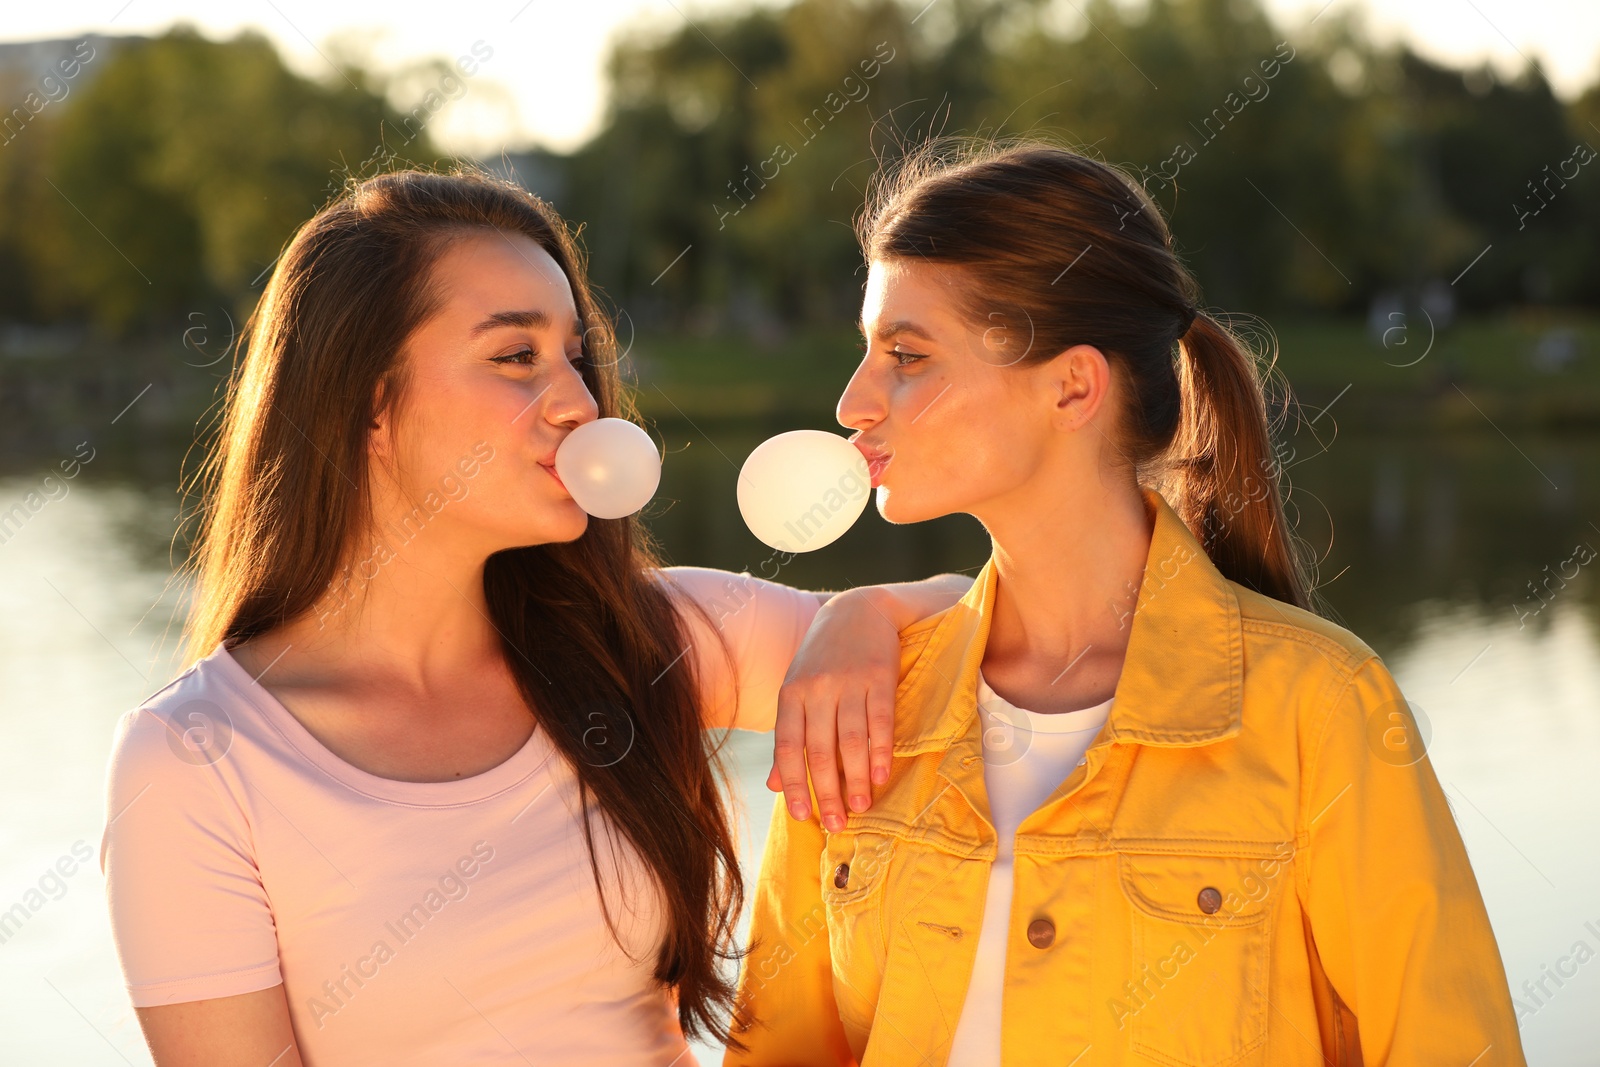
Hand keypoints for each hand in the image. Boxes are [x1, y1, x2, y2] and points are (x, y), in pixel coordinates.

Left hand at [766, 587, 898, 831]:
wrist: (858, 610)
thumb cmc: (823, 659)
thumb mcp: (798, 690)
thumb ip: (789, 735)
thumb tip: (775, 785)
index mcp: (790, 694)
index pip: (787, 746)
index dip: (793, 783)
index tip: (801, 816)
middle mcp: (816, 689)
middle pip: (819, 749)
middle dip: (828, 791)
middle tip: (838, 823)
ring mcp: (847, 682)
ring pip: (850, 739)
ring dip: (857, 778)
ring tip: (862, 806)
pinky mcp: (878, 676)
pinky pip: (879, 720)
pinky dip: (880, 750)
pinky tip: (881, 775)